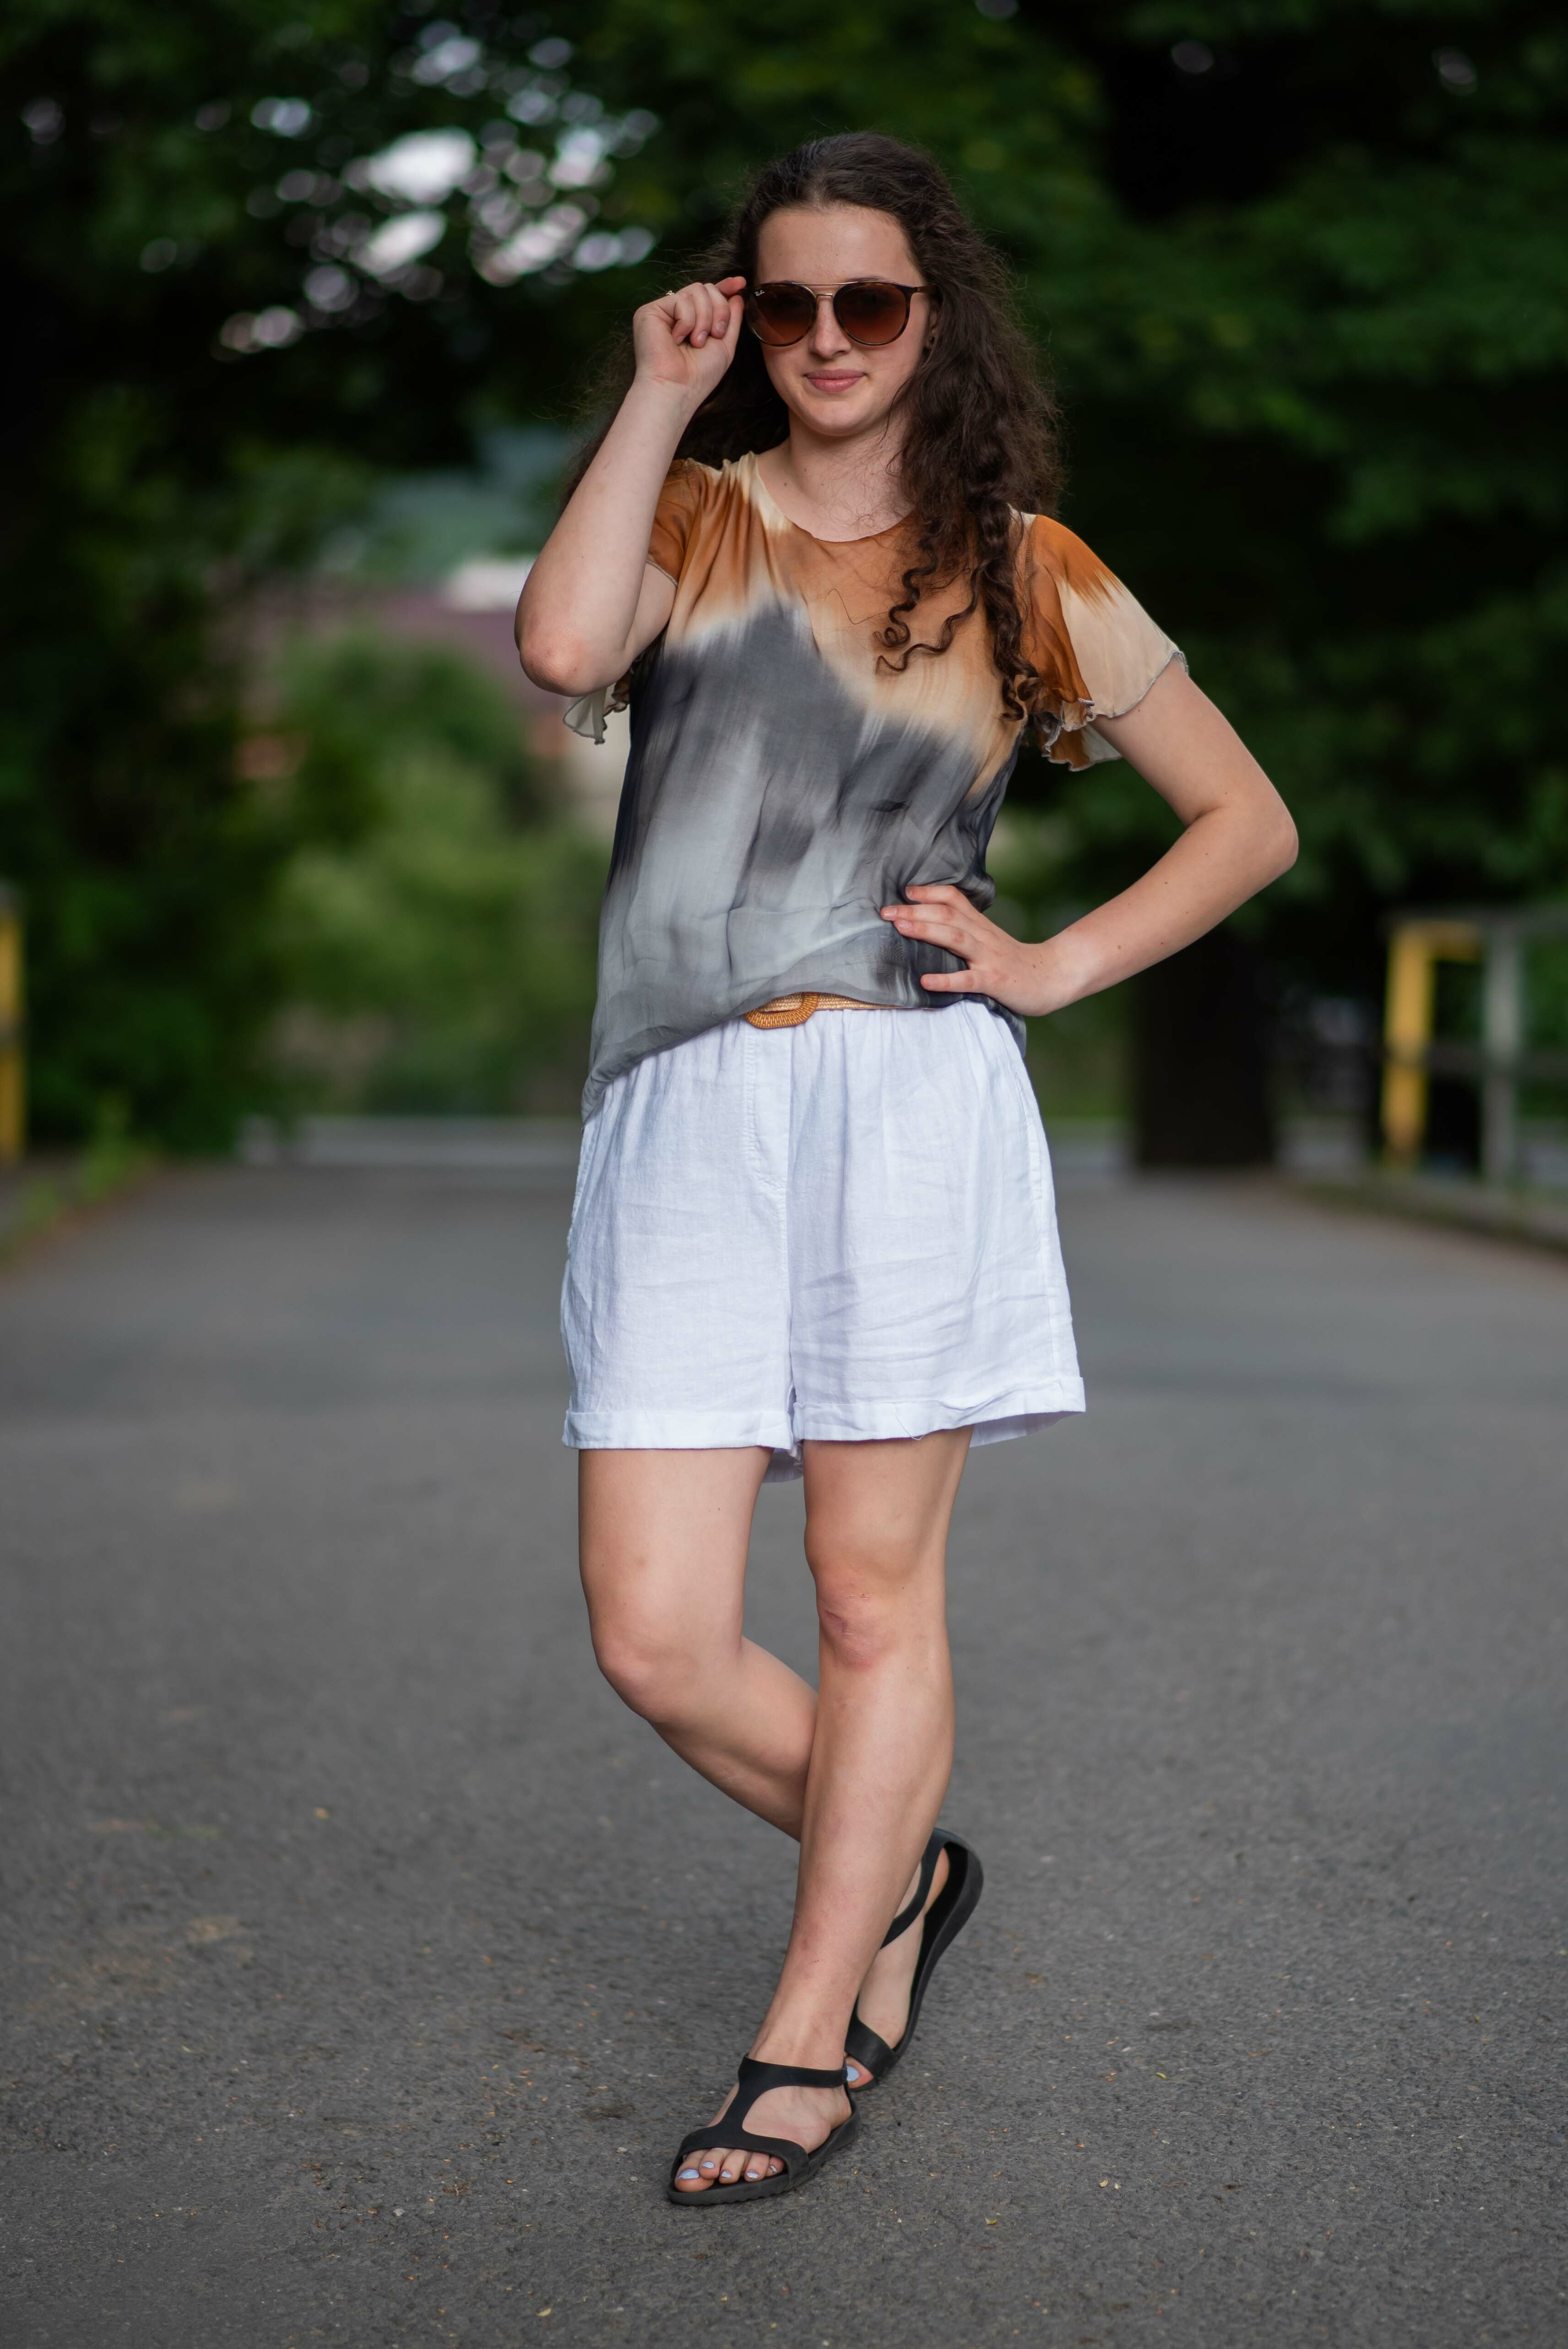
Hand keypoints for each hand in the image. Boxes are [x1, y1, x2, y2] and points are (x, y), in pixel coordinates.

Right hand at [632, 275, 746, 403]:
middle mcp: (676, 313)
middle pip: (706, 288)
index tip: (741, 283)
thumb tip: (737, 294)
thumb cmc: (699, 376)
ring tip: (697, 342)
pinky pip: (681, 300)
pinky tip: (678, 340)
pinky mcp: (650, 311)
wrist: (677, 389)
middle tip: (716, 334)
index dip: (726, 286)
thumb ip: (731, 319)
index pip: (709, 295)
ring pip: (696, 290)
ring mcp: (663, 311)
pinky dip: (687, 322)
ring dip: (704, 318)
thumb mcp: (724, 346)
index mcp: (693, 321)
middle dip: (719, 309)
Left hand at [880, 884, 1064, 1017]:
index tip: (905, 891)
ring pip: (955, 939)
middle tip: (885, 911)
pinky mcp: (994, 980)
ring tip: (900, 928)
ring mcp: (988, 957)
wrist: (1051, 977)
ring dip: (926, 931)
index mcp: (980, 925)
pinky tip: (925, 980)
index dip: (929, 893)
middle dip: (915, 911)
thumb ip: (965, 930)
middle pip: (947, 915)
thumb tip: (934, 924)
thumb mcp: (990, 939)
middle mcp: (982, 936)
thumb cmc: (1014, 961)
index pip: (953, 899)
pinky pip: (967, 979)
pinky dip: (946, 980)